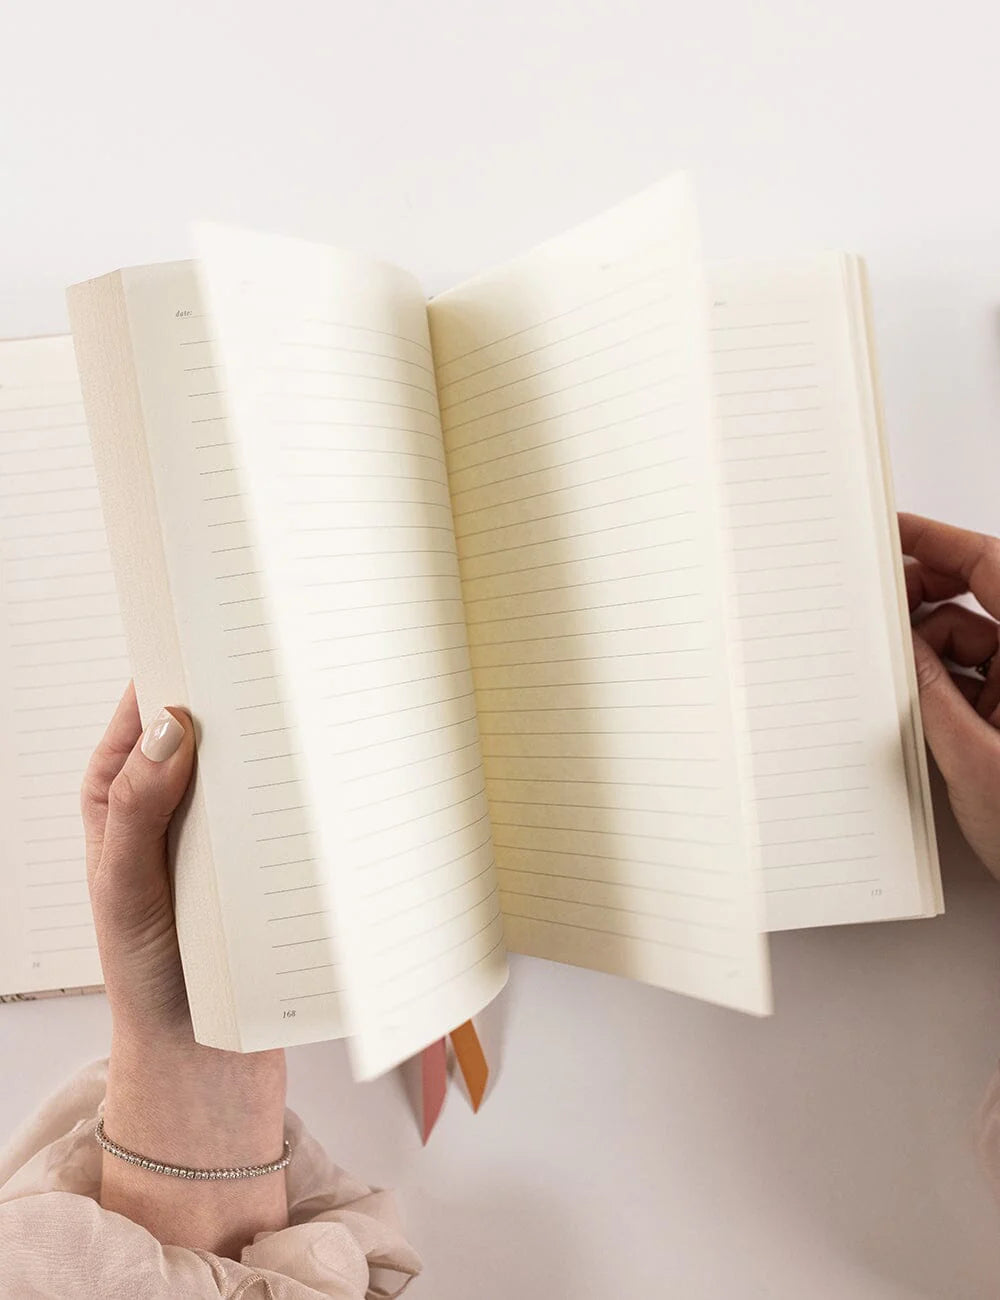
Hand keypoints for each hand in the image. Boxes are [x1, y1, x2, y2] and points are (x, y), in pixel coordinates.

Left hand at [82, 682, 287, 1256]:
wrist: (202, 1054)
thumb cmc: (145, 971)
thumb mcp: (123, 887)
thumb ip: (138, 807)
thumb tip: (168, 725)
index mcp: (120, 788)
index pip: (145, 706)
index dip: (178, 667)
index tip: (219, 634)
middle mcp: (172, 796)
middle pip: (209, 725)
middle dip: (243, 698)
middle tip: (285, 664)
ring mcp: (221, 824)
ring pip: (252, 762)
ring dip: (280, 743)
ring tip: (317, 712)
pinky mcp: (263, 854)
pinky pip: (282, 806)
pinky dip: (303, 789)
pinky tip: (332, 775)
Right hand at [900, 512, 999, 878]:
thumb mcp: (976, 761)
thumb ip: (931, 695)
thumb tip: (900, 643)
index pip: (990, 566)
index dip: (939, 541)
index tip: (893, 531)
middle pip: (977, 603)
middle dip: (924, 605)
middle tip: (874, 613)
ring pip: (968, 645)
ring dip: (927, 659)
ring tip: (888, 681)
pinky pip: (971, 683)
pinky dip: (939, 690)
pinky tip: (910, 708)